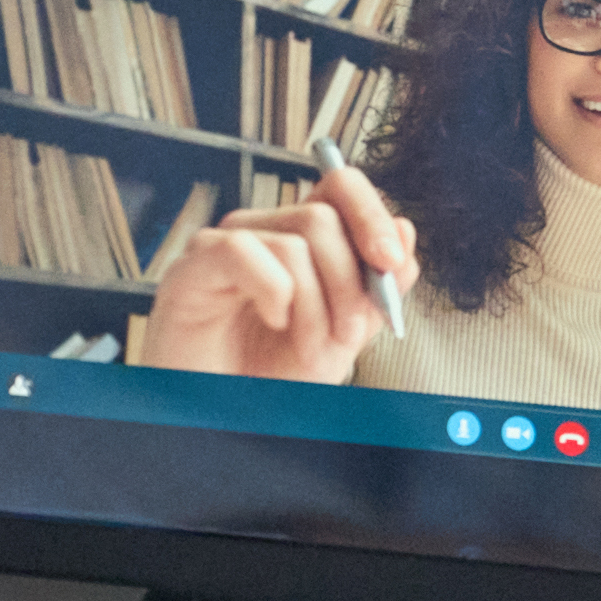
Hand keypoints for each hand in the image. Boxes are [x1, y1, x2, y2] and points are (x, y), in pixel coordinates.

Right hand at [132, 152, 416, 380]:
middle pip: (323, 217)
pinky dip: (272, 293)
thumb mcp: (343, 335)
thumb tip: (404, 233)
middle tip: (348, 335)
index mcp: (302, 238)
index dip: (372, 215)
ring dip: (315, 309)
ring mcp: (226, 243)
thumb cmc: (273, 374)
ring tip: (308, 349)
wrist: (225, 413)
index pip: (340, 188)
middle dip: (350, 284)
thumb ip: (376, 288)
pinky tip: (272, 321)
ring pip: (293, 243)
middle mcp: (264, 230)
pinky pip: (244, 252)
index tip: (390, 262)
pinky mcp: (195, 263)